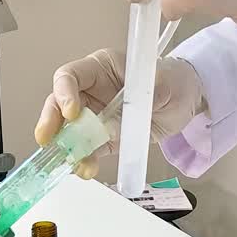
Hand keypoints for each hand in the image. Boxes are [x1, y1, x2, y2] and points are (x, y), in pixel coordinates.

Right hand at [34, 48, 205, 178]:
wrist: (187, 100)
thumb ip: (137, 101)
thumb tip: (111, 126)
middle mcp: (92, 91)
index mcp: (101, 68)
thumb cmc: (173, 81)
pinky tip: (86, 169)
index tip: (72, 112)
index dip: (65, 93)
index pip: (71, 76)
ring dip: (67, 148)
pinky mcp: (105, 138)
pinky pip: (89, 150)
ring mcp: (96, 116)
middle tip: (48, 140)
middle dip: (52, 122)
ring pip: (70, 131)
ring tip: (75, 163)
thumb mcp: (162, 83)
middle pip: (60, 104)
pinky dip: (85, 160)